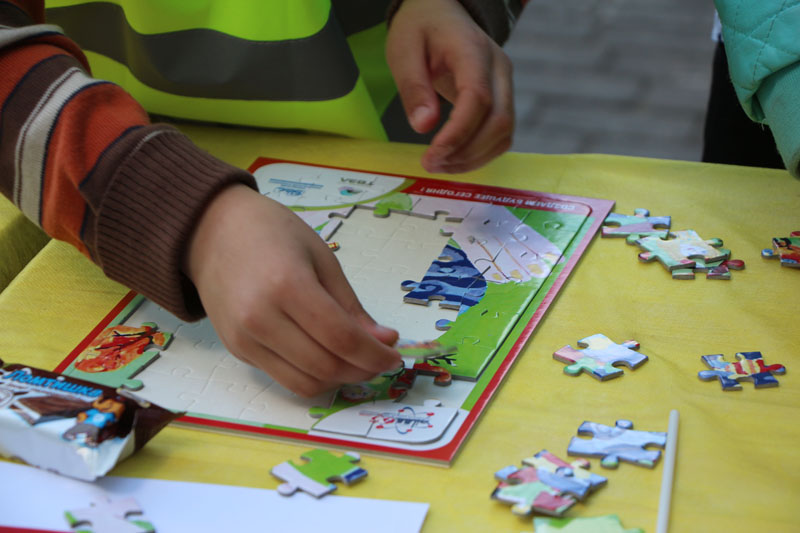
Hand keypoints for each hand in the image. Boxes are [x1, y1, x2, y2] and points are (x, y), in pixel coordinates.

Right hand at [184, 184, 401, 396]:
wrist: (211, 230)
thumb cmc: (272, 232)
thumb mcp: (322, 257)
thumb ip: (351, 305)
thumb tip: (384, 341)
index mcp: (287, 286)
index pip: (341, 338)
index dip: (374, 355)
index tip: (395, 356)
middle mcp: (260, 318)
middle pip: (325, 366)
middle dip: (363, 370)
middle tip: (380, 358)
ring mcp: (244, 339)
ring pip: (305, 383)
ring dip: (340, 379)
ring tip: (356, 360)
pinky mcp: (237, 351)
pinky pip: (284, 378)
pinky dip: (313, 376)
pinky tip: (327, 356)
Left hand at [387, 0, 513, 172]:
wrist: (441, 13)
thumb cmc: (420, 28)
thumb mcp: (403, 51)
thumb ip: (414, 88)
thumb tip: (424, 126)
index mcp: (473, 51)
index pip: (478, 98)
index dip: (458, 132)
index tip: (433, 153)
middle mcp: (498, 69)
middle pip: (499, 121)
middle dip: (465, 152)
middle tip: (431, 164)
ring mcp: (505, 85)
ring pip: (504, 133)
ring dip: (473, 158)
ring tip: (439, 165)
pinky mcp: (503, 99)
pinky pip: (501, 135)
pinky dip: (480, 154)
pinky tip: (454, 159)